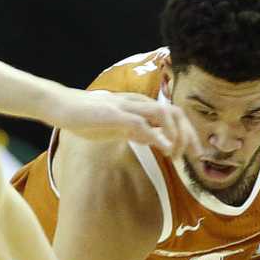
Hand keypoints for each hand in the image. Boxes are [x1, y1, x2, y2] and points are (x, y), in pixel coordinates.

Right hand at [48, 87, 199, 159]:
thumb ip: (135, 131)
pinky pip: (143, 125)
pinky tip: (164, 149)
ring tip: (177, 155)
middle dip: (190, 134)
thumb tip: (152, 140)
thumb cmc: (87, 117)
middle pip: (175, 112)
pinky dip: (157, 137)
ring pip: (165, 114)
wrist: (62, 107)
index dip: (187, 132)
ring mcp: (128, 108)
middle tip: (196, 156)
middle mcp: (138, 103)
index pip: (173, 114)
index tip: (193, 152)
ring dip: (176, 135)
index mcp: (140, 106)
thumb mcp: (117, 127)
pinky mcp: (116, 116)